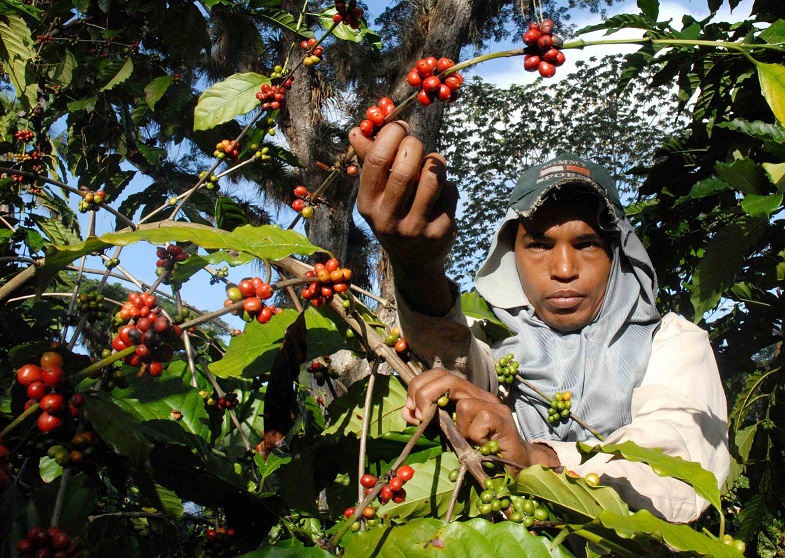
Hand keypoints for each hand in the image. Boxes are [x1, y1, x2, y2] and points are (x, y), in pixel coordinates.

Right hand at [349, 123, 457, 314]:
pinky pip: (449, 191)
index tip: (400, 128)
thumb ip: (368, 161)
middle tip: (416, 144)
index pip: (376, 161)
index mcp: (368, 204)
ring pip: (433, 177)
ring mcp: (416, 227)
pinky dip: (447, 182)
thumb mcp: (376, 196)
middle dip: (415, 145)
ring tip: (432, 163)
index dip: (391, 135)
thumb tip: (357, 131)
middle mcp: (388, 219)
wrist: (414, 262)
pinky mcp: (440, 231)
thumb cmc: (393, 216)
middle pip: (405, 169)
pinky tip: (440, 191)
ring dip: (436, 161)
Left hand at [403, 369, 559, 474]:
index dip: (419, 385)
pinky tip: (481, 444)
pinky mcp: (502, 419)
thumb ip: (429, 419)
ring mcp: (493, 404)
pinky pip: (480, 419)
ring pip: (463, 404)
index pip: (439, 374)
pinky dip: (475, 435)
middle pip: (447, 378)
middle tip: (420, 417)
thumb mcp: (448, 432)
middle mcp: (479, 394)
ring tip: (467, 439)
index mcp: (464, 394)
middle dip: (425, 396)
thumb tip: (407, 410)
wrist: (513, 466)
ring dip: (458, 426)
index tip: (411, 408)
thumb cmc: (478, 449)